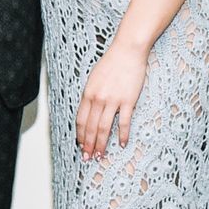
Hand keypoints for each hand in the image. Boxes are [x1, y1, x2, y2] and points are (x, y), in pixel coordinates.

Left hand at [76, 42, 148, 160]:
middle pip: (90, 127)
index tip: (80, 145)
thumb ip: (90, 94)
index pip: (81, 120)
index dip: (80, 135)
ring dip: (101, 144)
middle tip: (88, 158)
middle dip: (88, 144)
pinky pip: (123, 122)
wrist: (128, 51)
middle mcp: (98, 98)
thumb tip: (89, 110)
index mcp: (88, 93)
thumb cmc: (111, 62)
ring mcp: (113, 100)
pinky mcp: (128, 101)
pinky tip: (121, 144)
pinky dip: (122, 135)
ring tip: (100, 155)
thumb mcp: (94, 78)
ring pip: (104, 128)